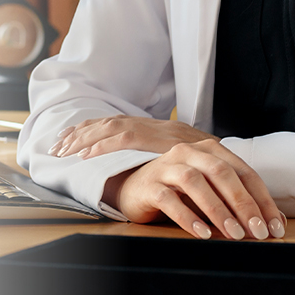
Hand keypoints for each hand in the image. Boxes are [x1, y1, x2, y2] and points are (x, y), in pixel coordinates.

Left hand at [50, 115, 217, 159]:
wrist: (239, 163)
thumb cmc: (214, 168)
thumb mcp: (185, 162)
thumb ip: (164, 164)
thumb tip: (143, 172)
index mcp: (158, 130)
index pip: (119, 124)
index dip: (92, 131)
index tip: (69, 140)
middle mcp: (157, 126)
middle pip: (111, 122)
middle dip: (81, 134)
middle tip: (56, 147)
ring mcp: (160, 132)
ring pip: (114, 127)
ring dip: (86, 138)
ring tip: (64, 151)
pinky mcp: (163, 141)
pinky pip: (128, 139)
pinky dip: (105, 145)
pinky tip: (87, 156)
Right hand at [102, 140, 285, 241]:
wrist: (134, 188)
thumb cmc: (179, 191)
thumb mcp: (212, 193)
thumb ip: (238, 202)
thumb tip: (275, 222)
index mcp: (209, 151)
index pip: (243, 172)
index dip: (262, 199)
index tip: (275, 226)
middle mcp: (189, 153)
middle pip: (221, 173)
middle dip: (243, 204)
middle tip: (258, 231)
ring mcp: (167, 167)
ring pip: (196, 183)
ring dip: (218, 210)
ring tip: (234, 235)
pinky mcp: (150, 186)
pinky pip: (170, 200)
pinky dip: (188, 217)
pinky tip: (203, 234)